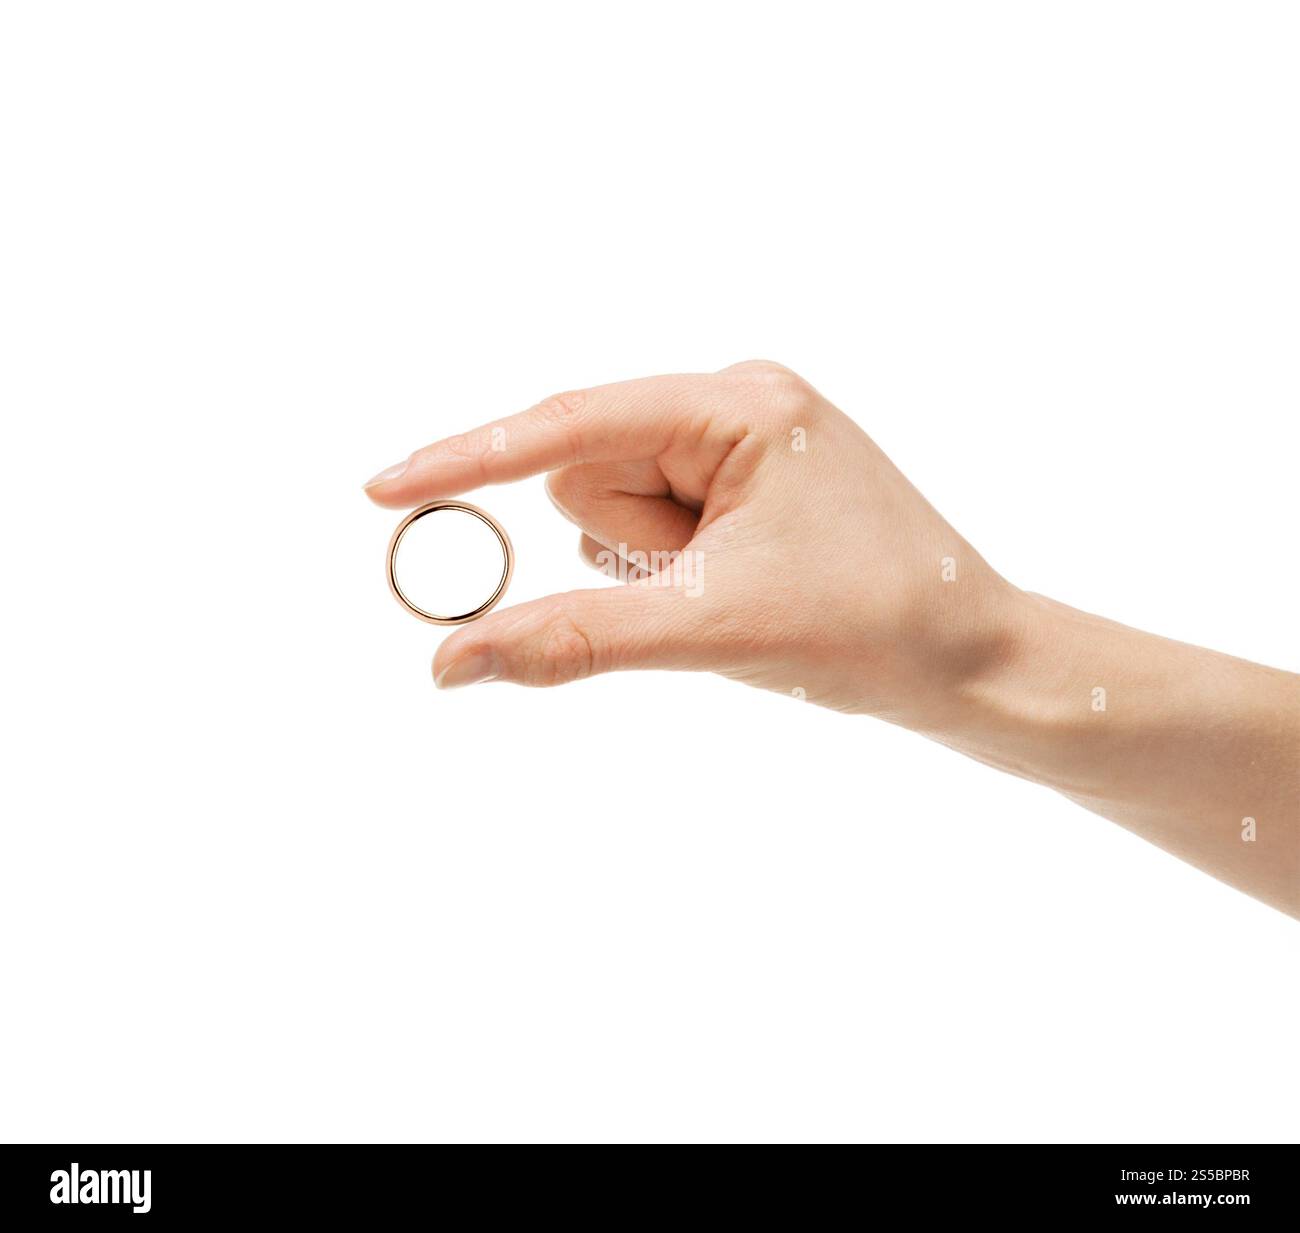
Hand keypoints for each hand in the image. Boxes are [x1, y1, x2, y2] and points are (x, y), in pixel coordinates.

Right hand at [364, 360, 1019, 718]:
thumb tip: (450, 661)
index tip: (381, 487)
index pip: (570, 425)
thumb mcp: (707, 627)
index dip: (470, 459)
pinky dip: (668, 576)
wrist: (971, 665)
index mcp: (738, 403)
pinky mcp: (740, 492)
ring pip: (614, 511)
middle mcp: (733, 406)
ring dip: (650, 569)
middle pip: (590, 474)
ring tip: (739, 591)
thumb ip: (570, 639)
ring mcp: (737, 448)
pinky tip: (742, 593)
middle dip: (627, 546)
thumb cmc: (870, 628)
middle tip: (706, 583)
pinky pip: (649, 533)